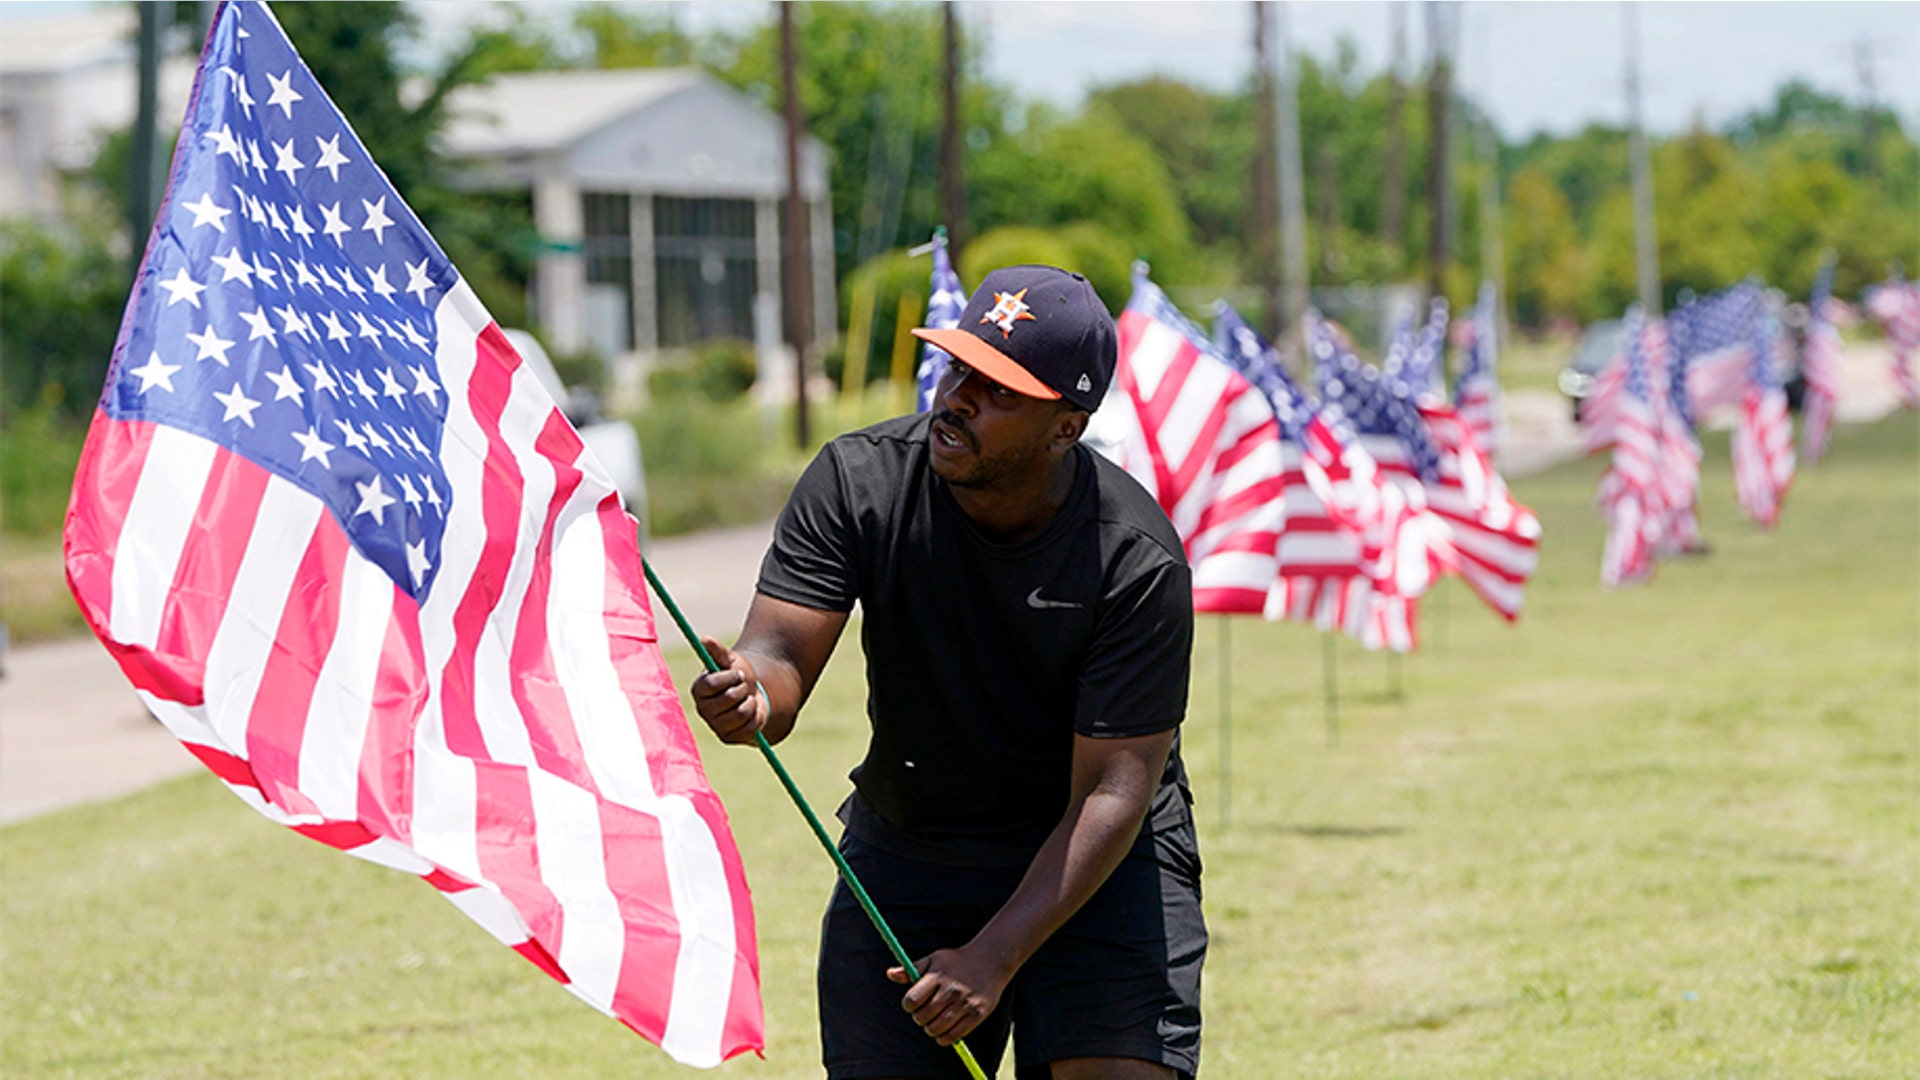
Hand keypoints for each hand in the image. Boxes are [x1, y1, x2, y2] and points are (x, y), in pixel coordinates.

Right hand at [688, 638, 764, 744]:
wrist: (752, 695)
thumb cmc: (737, 676)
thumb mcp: (730, 660)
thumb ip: (717, 651)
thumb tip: (703, 639)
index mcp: (698, 689)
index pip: (711, 684)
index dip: (729, 677)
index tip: (738, 673)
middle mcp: (702, 709)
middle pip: (728, 699)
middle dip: (742, 689)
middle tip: (744, 686)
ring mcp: (715, 725)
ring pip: (741, 713)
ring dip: (750, 702)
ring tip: (747, 698)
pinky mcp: (728, 737)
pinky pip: (749, 727)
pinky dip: (756, 716)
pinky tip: (751, 711)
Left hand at [888, 946, 1007, 1046]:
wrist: (991, 961)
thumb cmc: (957, 961)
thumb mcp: (934, 959)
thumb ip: (912, 969)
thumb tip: (890, 974)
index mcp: (937, 977)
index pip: (912, 1000)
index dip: (908, 1004)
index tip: (913, 1002)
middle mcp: (951, 991)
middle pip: (922, 1017)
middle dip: (919, 1017)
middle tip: (924, 1012)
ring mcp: (965, 1004)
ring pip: (936, 1029)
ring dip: (930, 1028)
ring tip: (934, 1020)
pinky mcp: (976, 1015)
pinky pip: (953, 1036)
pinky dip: (944, 1038)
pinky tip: (944, 1029)